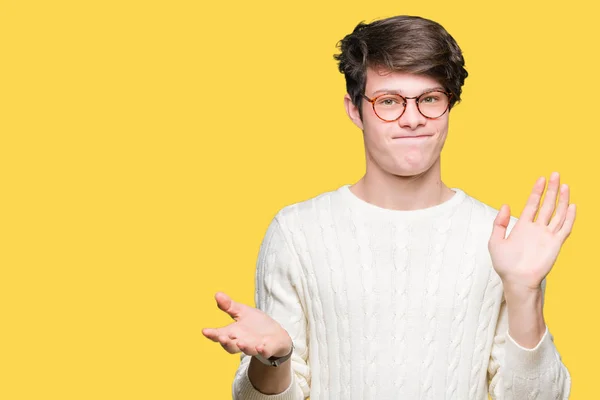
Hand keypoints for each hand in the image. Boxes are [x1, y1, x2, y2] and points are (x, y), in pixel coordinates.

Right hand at [202, 292, 292, 358]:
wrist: (276, 335)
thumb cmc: (256, 324)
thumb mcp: (243, 312)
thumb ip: (229, 306)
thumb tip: (217, 294)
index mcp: (233, 333)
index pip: (220, 334)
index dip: (212, 334)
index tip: (204, 331)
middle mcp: (242, 342)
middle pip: (230, 346)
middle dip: (226, 343)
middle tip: (221, 338)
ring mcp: (255, 346)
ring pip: (247, 349)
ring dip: (244, 347)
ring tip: (240, 343)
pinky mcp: (268, 348)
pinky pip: (265, 351)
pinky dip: (263, 350)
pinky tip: (261, 347)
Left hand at [488, 172, 575, 290]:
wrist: (516, 280)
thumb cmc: (505, 265)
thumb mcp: (495, 241)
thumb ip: (499, 223)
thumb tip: (505, 205)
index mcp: (523, 226)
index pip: (532, 204)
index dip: (537, 191)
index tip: (542, 178)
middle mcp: (537, 229)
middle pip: (547, 205)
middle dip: (552, 190)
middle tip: (556, 174)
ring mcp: (547, 236)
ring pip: (558, 213)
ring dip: (562, 199)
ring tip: (565, 185)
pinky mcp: (555, 244)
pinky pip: (565, 228)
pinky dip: (570, 217)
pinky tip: (572, 205)